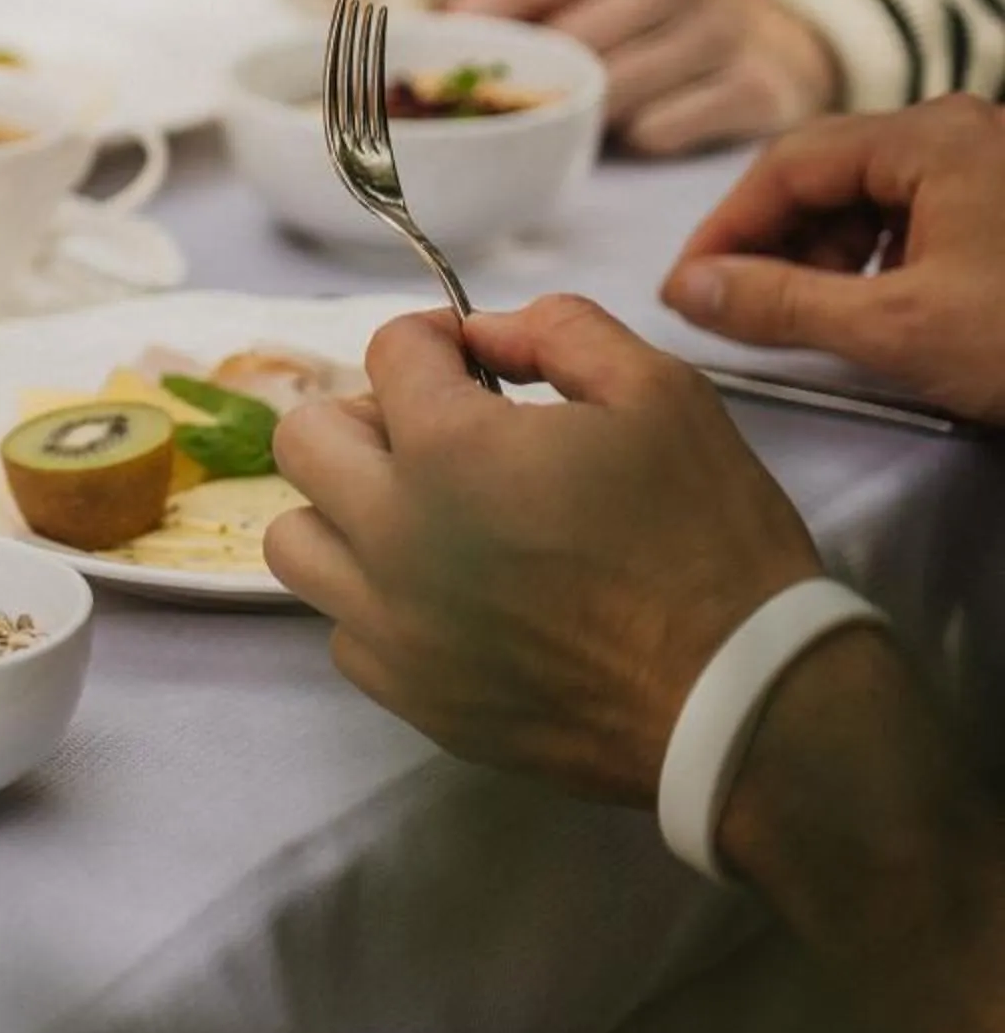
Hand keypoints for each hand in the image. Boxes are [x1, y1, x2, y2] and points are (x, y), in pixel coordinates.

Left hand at [266, 298, 821, 803]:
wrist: (738, 701)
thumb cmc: (709, 537)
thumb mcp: (660, 392)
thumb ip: (560, 331)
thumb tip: (486, 332)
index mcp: (446, 449)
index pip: (387, 353)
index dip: (436, 340)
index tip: (475, 361)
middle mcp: (390, 534)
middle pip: (303, 440)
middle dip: (368, 417)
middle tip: (440, 433)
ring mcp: (388, 623)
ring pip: (295, 540)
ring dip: (345, 511)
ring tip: (423, 517)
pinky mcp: (406, 693)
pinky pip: (342, 628)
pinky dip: (375, 601)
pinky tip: (447, 596)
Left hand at [446, 0, 838, 155]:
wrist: (777, 45)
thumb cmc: (649, 22)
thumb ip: (513, 1)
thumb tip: (422, 23)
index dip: (473, 27)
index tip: (434, 66)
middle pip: (566, 46)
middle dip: (531, 84)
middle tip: (503, 111)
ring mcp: (723, 32)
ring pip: (610, 94)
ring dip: (585, 118)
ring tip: (584, 116)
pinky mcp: (756, 90)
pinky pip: (658, 133)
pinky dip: (638, 141)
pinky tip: (644, 128)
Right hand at [662, 96, 1004, 424]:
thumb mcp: (899, 330)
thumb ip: (780, 305)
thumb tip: (690, 292)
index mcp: (932, 137)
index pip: (786, 165)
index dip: (723, 230)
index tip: (686, 290)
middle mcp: (962, 131)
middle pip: (827, 174)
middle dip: (771, 244)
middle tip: (732, 308)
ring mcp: (990, 165)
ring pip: (869, 197)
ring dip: (821, 257)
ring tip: (800, 319)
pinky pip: (915, 216)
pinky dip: (874, 262)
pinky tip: (868, 311)